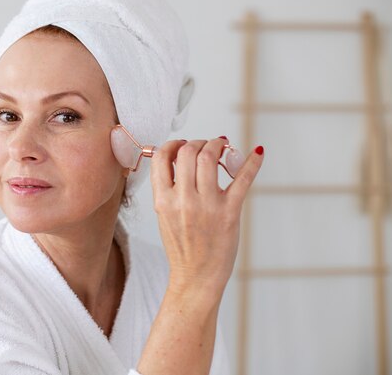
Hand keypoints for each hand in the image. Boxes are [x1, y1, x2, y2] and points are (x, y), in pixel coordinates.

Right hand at [149, 137, 263, 293]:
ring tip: (223, 148)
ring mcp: (207, 205)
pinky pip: (242, 179)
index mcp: (163, 200)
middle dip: (199, 142)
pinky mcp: (229, 212)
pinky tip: (257, 153)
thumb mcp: (164, 215)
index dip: (173, 144)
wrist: (196, 276)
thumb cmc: (182, 246)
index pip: (163, 157)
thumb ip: (168, 188)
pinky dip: (251, 162)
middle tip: (207, 147)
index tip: (182, 145)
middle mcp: (183, 200)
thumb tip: (177, 158)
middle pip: (188, 151)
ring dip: (218, 145)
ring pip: (210, 157)